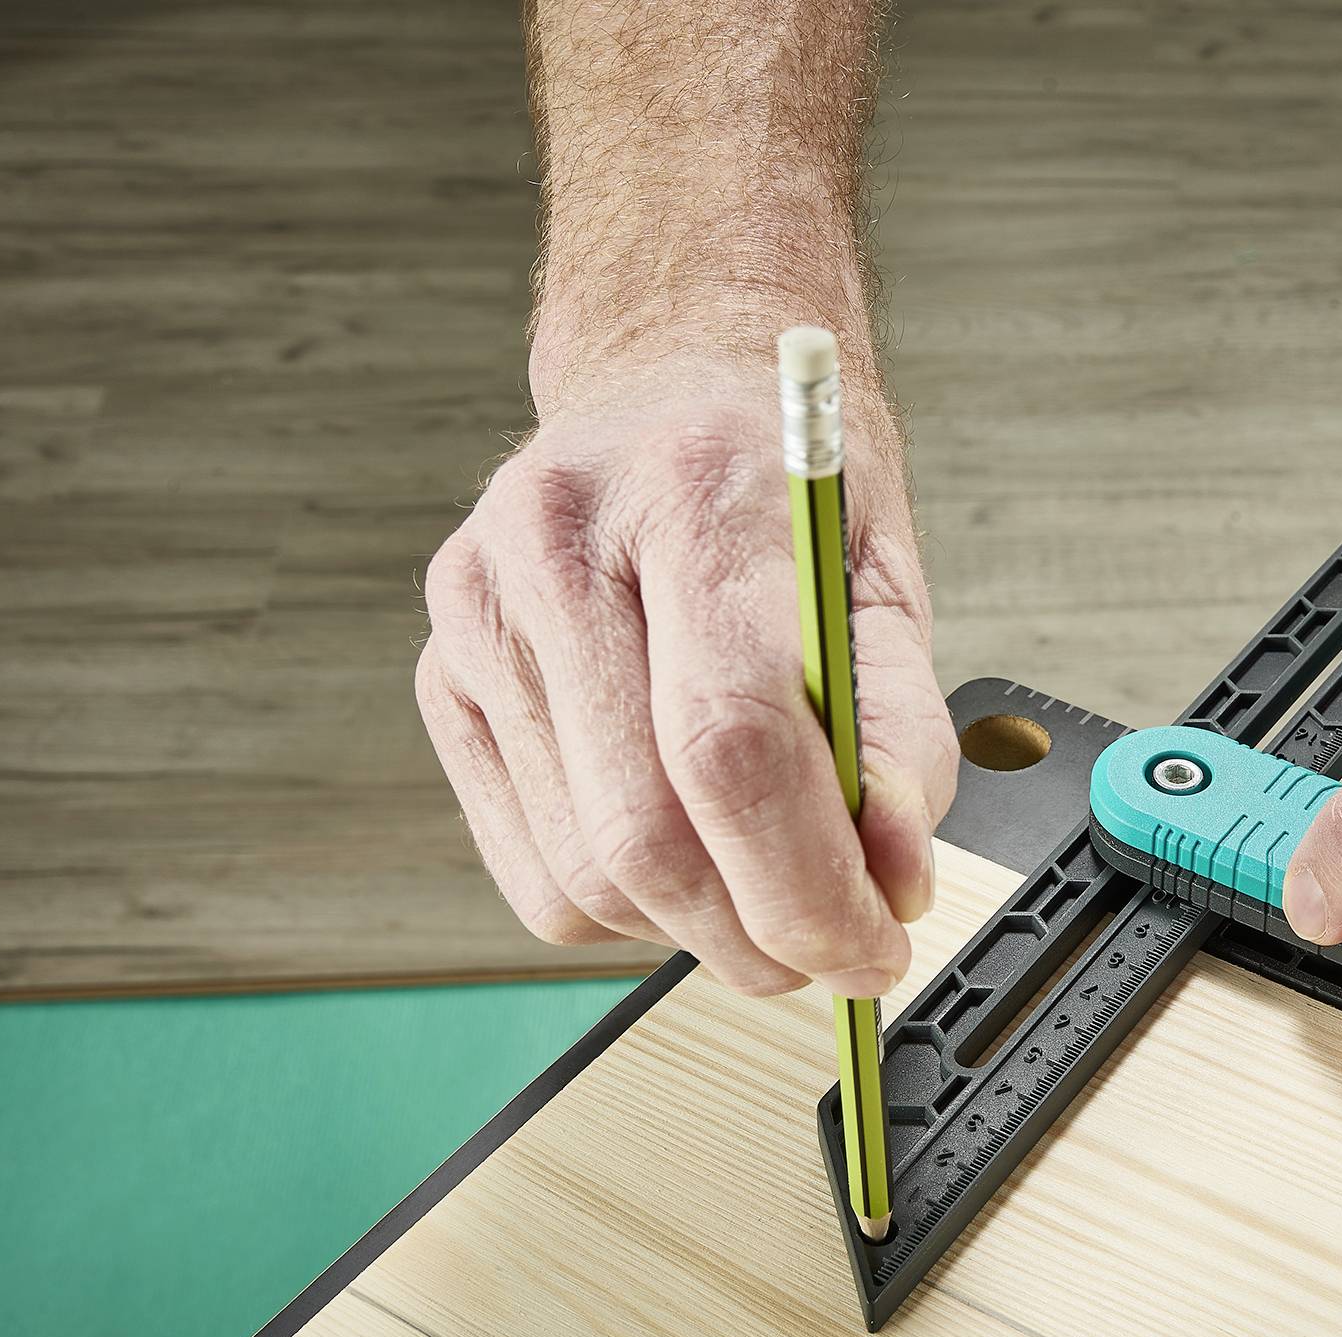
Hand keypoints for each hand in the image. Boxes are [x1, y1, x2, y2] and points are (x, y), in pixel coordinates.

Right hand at [415, 357, 956, 995]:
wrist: (673, 383)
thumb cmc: (786, 486)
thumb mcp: (882, 581)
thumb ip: (901, 735)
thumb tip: (891, 881)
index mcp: (689, 490)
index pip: (731, 741)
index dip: (808, 880)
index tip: (876, 943)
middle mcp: (554, 538)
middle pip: (645, 828)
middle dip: (760, 932)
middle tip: (837, 949)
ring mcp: (476, 608)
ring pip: (585, 873)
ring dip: (698, 931)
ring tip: (769, 891)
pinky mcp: (440, 674)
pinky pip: (533, 871)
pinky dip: (626, 907)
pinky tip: (685, 852)